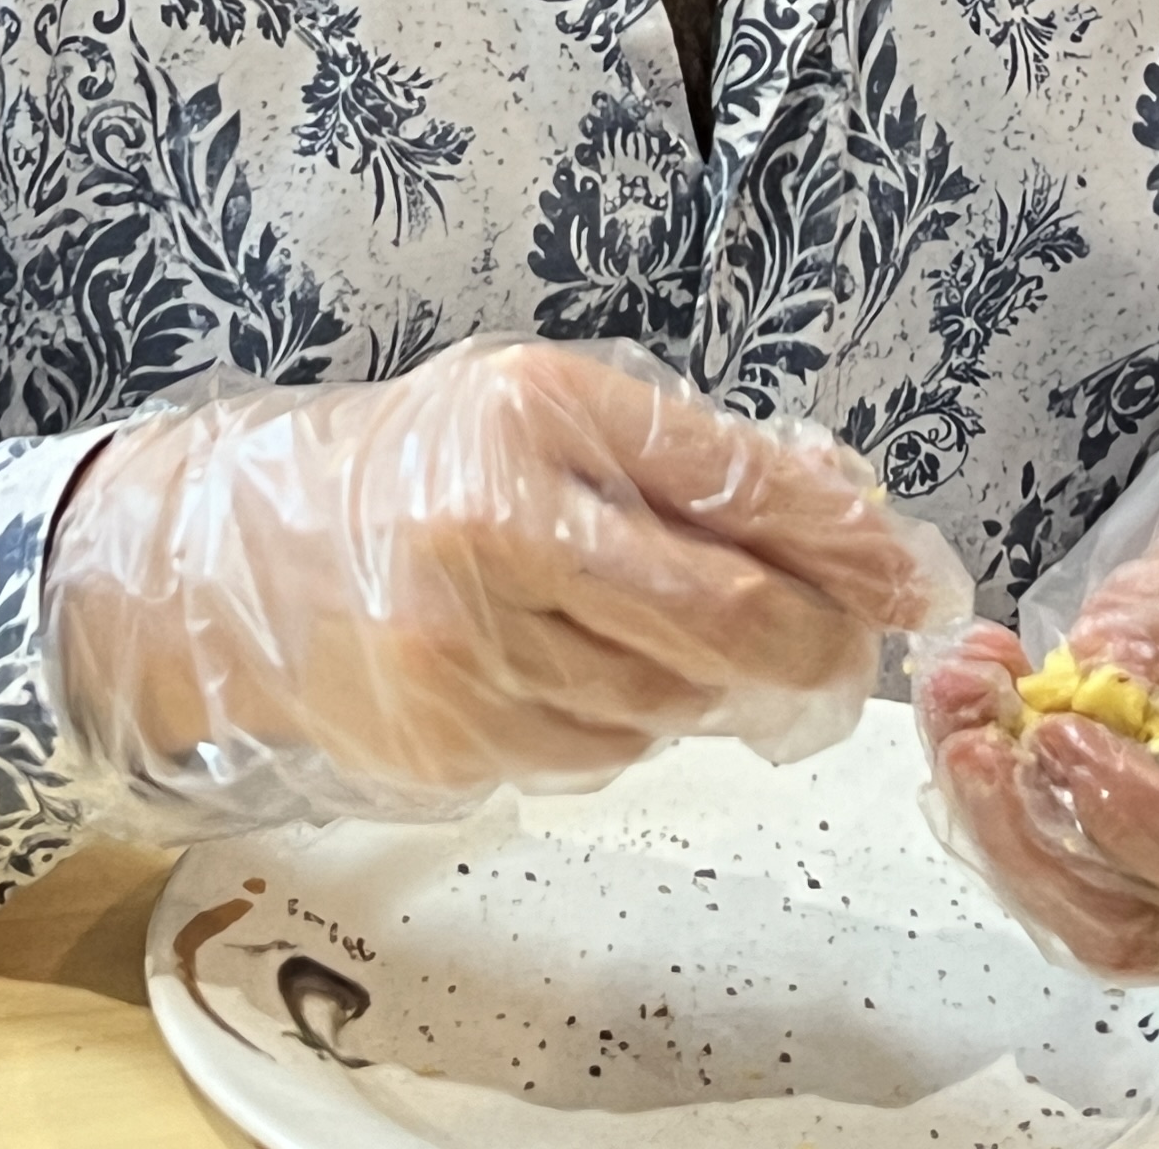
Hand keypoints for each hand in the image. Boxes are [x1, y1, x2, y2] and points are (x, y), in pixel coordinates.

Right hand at [47, 337, 963, 833]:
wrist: (249, 552)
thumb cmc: (427, 465)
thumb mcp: (549, 409)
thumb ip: (689, 456)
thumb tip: (851, 521)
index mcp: (538, 412)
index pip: (737, 482)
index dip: (847, 541)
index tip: (910, 578)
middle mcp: (497, 524)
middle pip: (725, 617)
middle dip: (816, 641)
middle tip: (847, 648)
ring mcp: (466, 646)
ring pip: (673, 698)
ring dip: (717, 685)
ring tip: (683, 643)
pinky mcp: (449, 738)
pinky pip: (603, 749)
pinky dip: (629, 720)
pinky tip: (582, 671)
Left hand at [918, 487, 1158, 979]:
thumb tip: (1105, 667)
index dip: (1135, 813)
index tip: (1057, 731)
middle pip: (1133, 926)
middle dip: (1030, 832)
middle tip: (970, 734)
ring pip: (1075, 916)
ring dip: (994, 819)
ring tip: (955, 706)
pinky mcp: (1133, 890)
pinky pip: (1054, 880)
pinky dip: (995, 808)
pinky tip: (967, 719)